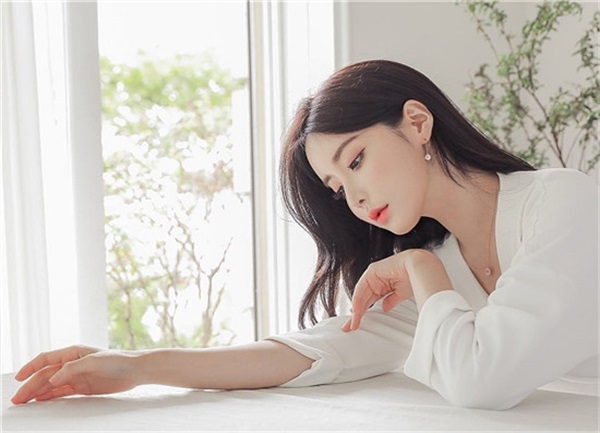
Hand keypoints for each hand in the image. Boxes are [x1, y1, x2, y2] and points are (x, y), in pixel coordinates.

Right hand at [11, 345, 139, 404]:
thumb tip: (52, 379)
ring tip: (24, 402)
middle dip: (30, 385)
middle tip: (18, 399)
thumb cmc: (117, 360)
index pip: (46, 359)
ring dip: (37, 392)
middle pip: (45, 375)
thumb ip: (71, 369)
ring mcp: (76, 376)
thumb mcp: (93, 362)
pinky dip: (50, 396)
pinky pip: (61, 392)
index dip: (30, 367)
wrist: (134, 370)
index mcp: (72, 353)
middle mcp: (72, 364)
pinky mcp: (82, 387)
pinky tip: (40, 401)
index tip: (18, 378)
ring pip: (51, 384)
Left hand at [342, 249, 451, 331]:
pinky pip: (362, 288)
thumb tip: (384, 308)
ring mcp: (373, 276)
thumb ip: (390, 301)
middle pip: (363, 299)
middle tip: (350, 327)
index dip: (363, 312)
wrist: (419, 267)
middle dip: (356, 314)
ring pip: (361, 295)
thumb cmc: (414, 278)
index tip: (357, 323)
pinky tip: (356, 310)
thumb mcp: (400, 295)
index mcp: (383, 285)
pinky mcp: (372, 271)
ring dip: (357, 310)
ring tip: (353, 322)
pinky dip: (358, 299)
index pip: (369, 301)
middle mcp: (376, 280)